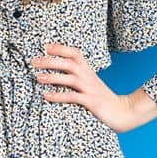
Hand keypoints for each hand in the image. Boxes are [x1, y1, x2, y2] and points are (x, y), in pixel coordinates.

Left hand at [31, 43, 156, 133]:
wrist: (123, 111)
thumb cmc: (102, 97)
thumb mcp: (90, 83)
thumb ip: (77, 76)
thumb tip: (57, 71)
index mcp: (88, 70)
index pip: (74, 53)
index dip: (60, 48)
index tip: (44, 46)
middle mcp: (89, 76)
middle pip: (69, 63)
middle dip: (50, 60)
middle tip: (33, 61)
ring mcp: (90, 89)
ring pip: (71, 78)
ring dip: (53, 76)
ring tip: (38, 77)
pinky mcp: (92, 102)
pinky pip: (73, 97)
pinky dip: (59, 96)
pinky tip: (47, 96)